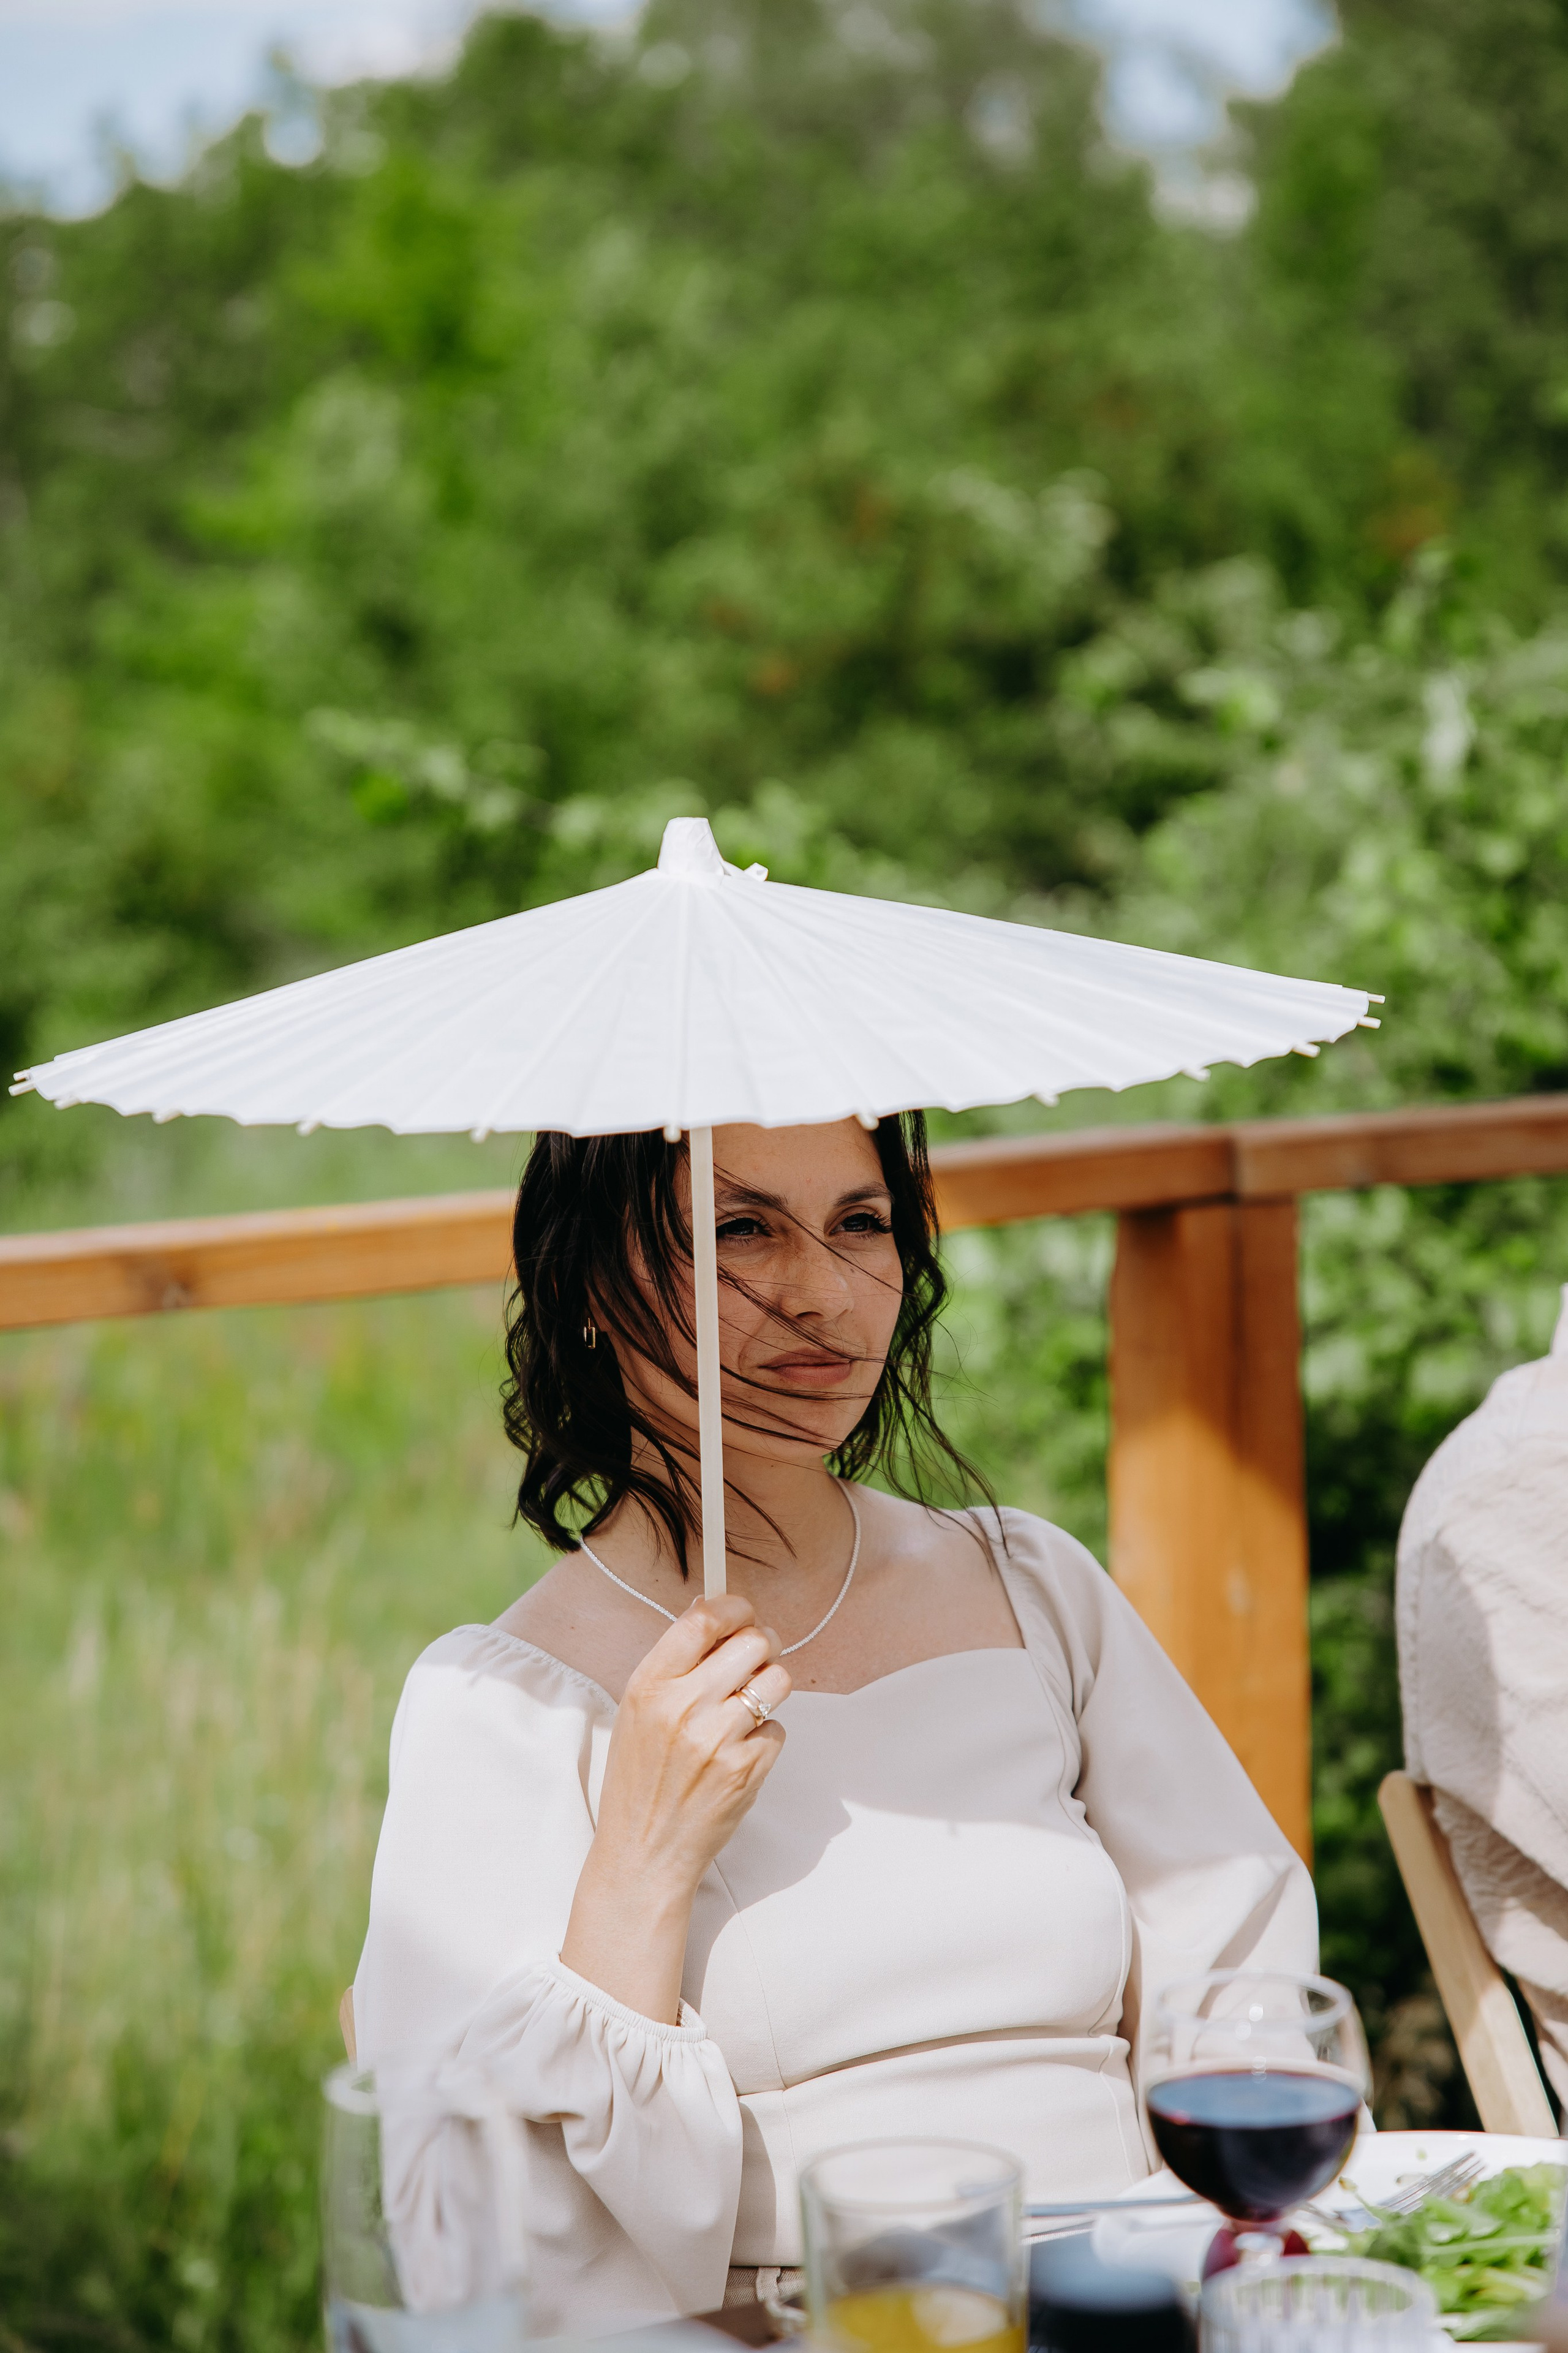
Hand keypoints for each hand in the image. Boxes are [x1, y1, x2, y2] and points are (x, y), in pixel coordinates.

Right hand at [560, 1593, 790, 2019]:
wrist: (643, 1852)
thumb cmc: (640, 1777)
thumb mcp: (637, 1712)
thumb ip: (673, 1662)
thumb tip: (710, 1607)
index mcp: (649, 1685)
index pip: (704, 1619)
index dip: (734, 1607)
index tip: (742, 1613)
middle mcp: (683, 1706)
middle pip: (753, 1642)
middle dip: (763, 1644)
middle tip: (758, 1659)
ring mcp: (717, 1739)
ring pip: (777, 1680)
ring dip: (771, 1689)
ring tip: (750, 1707)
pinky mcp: (746, 1770)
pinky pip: (778, 1729)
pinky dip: (766, 1738)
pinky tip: (740, 1754)